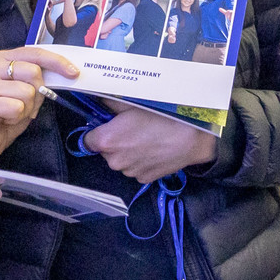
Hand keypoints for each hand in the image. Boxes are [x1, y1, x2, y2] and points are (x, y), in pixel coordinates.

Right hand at [0, 47, 79, 162]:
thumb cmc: (7, 115)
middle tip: (26, 106)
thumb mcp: (28, 92)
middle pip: (34, 71)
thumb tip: (67, 71)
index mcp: (2, 59)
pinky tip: (6, 119)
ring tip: (13, 113)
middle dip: (38, 93)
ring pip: (28, 91)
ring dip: (28, 108)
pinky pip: (18, 107)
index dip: (57, 61)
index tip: (74, 72)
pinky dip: (18, 117)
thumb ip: (40, 79)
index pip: (34, 53)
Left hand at [82, 101, 216, 183]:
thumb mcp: (131, 104)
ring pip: (121, 161)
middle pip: (105, 151)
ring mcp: (129, 172)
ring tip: (146, 139)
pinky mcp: (144, 179)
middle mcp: (113, 160)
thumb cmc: (161, 117)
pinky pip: (135, 169)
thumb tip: (96, 100)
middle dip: (114, 142)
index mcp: (106, 141)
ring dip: (128, 153)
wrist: (191, 137)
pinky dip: (141, 162)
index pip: (88, 140)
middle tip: (132, 130)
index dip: (97, 133)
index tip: (107, 127)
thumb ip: (109, 104)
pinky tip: (153, 150)